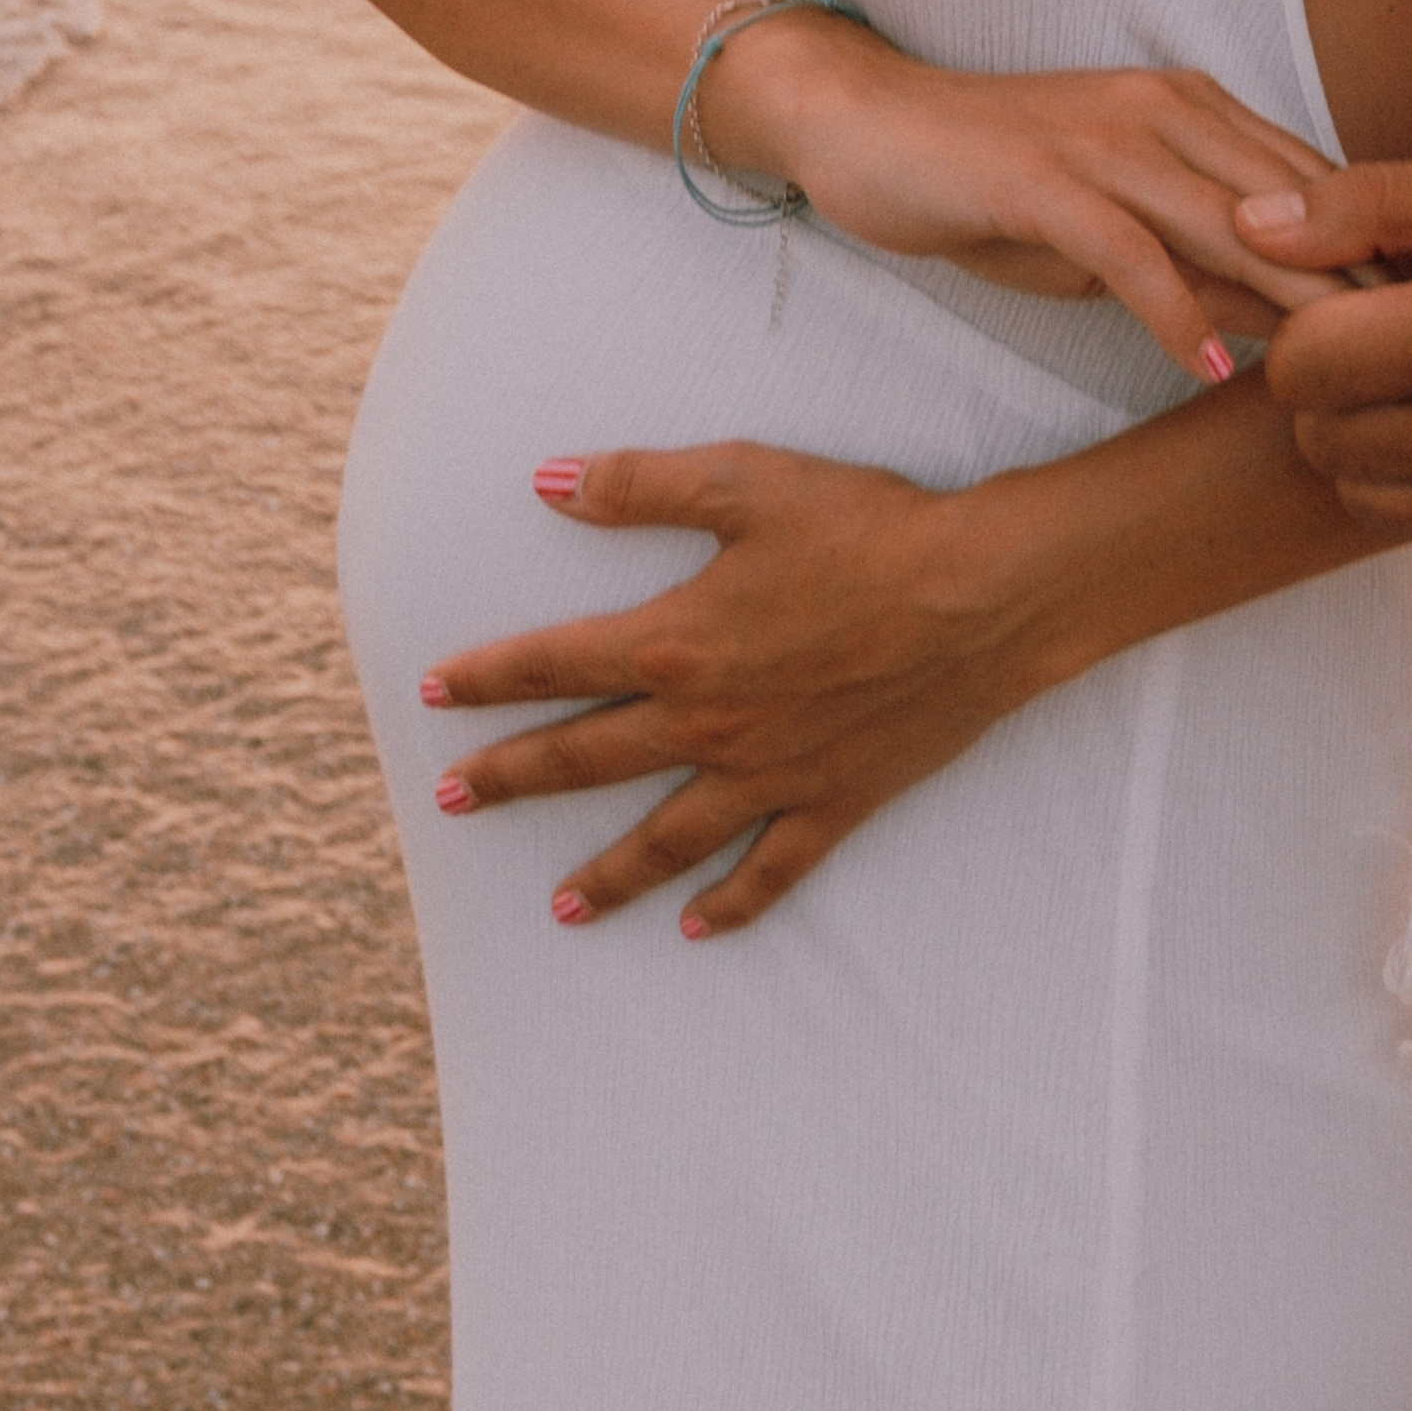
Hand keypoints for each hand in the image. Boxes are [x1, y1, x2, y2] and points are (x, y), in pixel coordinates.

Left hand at [423, 442, 1056, 935]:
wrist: (980, 597)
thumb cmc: (866, 528)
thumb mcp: (745, 481)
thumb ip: (639, 485)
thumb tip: (546, 481)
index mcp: (678, 643)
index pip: (555, 662)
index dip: (487, 676)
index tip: (431, 691)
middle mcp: (709, 722)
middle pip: (588, 757)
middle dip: (512, 777)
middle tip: (449, 801)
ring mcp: (770, 773)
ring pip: (666, 837)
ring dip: (606, 872)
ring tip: (556, 908)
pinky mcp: (834, 801)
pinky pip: (770, 870)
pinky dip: (730, 904)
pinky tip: (694, 930)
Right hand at [704, 20, 1345, 378]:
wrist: (865, 125)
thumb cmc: (992, 182)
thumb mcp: (1113, 224)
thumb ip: (1200, 258)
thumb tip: (1290, 321)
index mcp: (1194, 111)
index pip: (1316, 185)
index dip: (1382, 252)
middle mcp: (1163, 112)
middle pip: (1292, 202)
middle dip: (1365, 279)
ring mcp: (1102, 143)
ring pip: (1226, 222)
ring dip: (1292, 297)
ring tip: (1353, 370)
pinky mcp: (1040, 181)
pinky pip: (1126, 249)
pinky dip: (1173, 309)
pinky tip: (1212, 367)